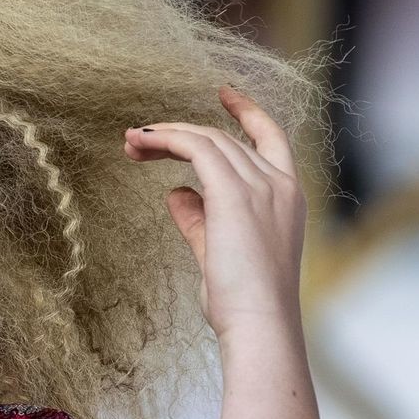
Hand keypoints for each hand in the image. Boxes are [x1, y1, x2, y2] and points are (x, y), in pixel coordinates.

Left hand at [122, 85, 306, 341]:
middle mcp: (278, 183)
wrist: (259, 323)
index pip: (271, 138)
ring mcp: (260, 185)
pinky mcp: (234, 193)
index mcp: (287, 196)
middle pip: (224, 139)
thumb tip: (176, 193)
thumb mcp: (218, 252)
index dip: (247, 113)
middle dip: (178, 135)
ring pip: (206, 140)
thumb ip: (199, 219)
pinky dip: (167, 141)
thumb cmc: (243, 301)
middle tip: (137, 143)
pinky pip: (196, 149)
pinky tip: (142, 144)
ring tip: (131, 143)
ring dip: (164, 136)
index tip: (224, 94)